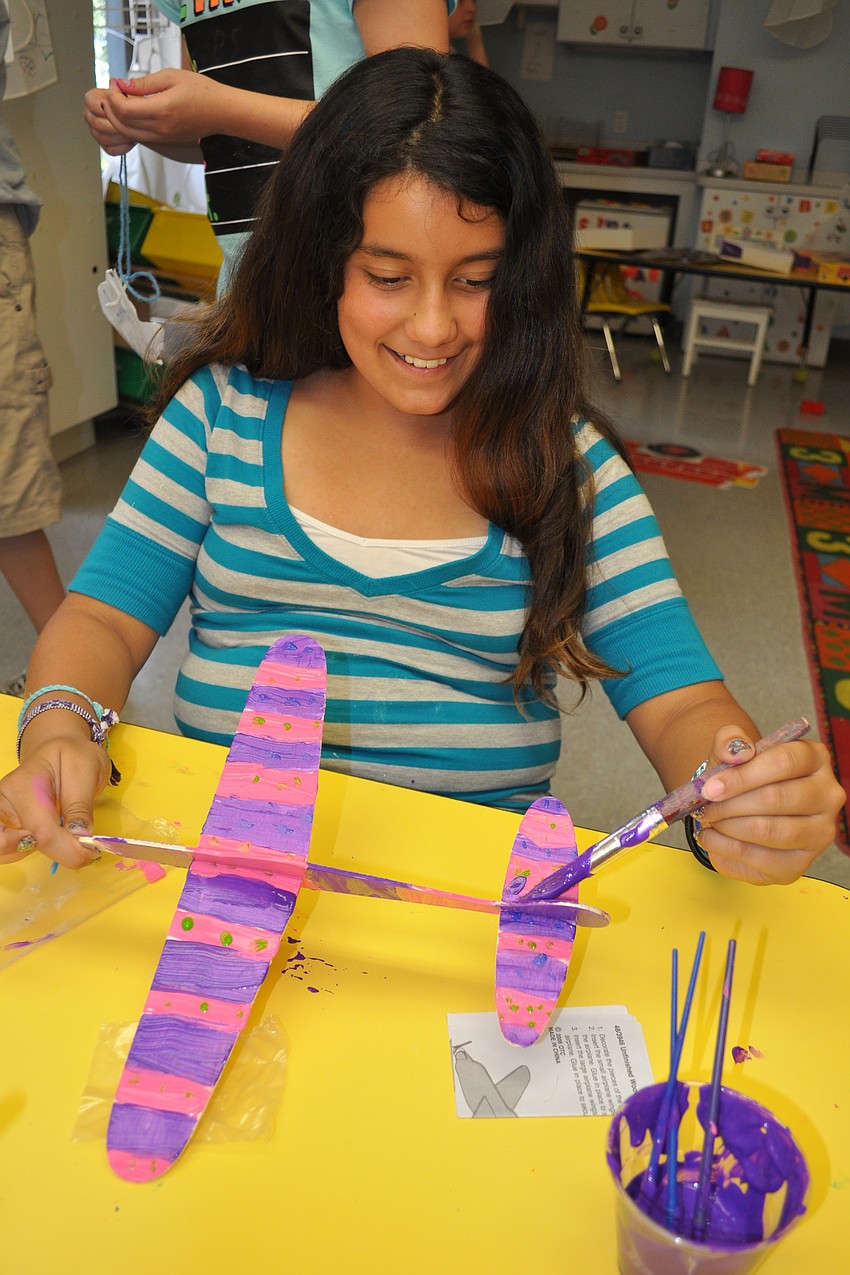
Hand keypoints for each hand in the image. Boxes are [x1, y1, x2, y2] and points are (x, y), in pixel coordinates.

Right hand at [0, 740, 111, 869]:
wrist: (58, 751)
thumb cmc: (74, 757)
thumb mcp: (88, 770)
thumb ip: (81, 806)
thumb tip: (80, 838)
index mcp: (24, 784)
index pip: (42, 831)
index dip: (68, 849)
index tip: (91, 851)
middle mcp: (3, 801)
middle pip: (10, 845)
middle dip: (45, 852)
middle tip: (68, 840)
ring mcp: (1, 814)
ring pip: (5, 852)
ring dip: (37, 852)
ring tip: (61, 832)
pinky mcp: (3, 825)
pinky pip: (9, 851)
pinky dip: (29, 852)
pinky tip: (48, 837)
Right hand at [83, 86, 137, 154]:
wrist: (142, 116)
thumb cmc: (135, 101)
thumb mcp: (133, 89)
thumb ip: (126, 87)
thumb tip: (120, 84)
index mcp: (91, 98)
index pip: (93, 105)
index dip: (110, 108)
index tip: (123, 109)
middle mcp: (89, 114)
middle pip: (97, 124)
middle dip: (117, 125)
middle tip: (132, 124)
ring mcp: (95, 131)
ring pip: (102, 138)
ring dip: (120, 136)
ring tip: (133, 131)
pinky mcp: (104, 144)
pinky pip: (110, 149)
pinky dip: (122, 146)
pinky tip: (131, 140)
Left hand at [86, 71, 230, 147]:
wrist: (222, 112)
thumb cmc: (201, 91)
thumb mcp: (172, 77)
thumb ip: (145, 82)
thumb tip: (123, 84)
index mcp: (162, 109)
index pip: (125, 109)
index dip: (114, 95)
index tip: (115, 82)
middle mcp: (161, 128)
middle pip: (123, 124)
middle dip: (111, 108)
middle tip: (111, 92)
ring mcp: (163, 138)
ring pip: (129, 134)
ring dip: (117, 119)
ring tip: (117, 102)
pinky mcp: (165, 141)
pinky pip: (140, 137)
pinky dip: (129, 126)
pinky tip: (130, 112)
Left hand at [693, 727, 844, 883]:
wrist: (742, 806)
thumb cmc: (741, 774)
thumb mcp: (732, 749)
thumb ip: (730, 740)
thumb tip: (738, 751)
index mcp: (815, 758)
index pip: (784, 762)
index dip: (743, 775)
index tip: (710, 787)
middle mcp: (827, 795)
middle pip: (775, 798)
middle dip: (730, 804)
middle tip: (705, 806)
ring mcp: (819, 833)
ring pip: (768, 830)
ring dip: (728, 826)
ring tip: (709, 820)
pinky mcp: (800, 864)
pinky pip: (760, 858)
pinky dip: (726, 849)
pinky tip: (711, 838)